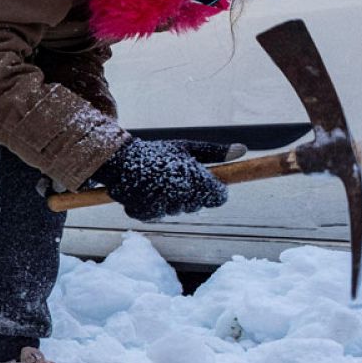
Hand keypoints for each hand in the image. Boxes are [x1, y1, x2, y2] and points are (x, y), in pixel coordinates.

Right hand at [91, 138, 229, 220]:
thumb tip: (242, 150)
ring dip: (172, 200)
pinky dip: (155, 206)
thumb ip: (215, 153)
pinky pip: (159, 214)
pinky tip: (148, 191)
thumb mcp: (186, 148)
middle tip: (176, 177)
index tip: (204, 180)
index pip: (218, 197)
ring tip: (160, 182)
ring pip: (178, 210)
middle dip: (191, 193)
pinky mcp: (146, 214)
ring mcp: (162, 206)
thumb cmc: (157, 152)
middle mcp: (179, 195)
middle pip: (198, 204)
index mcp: (194, 178)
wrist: (119, 159)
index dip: (214, 189)